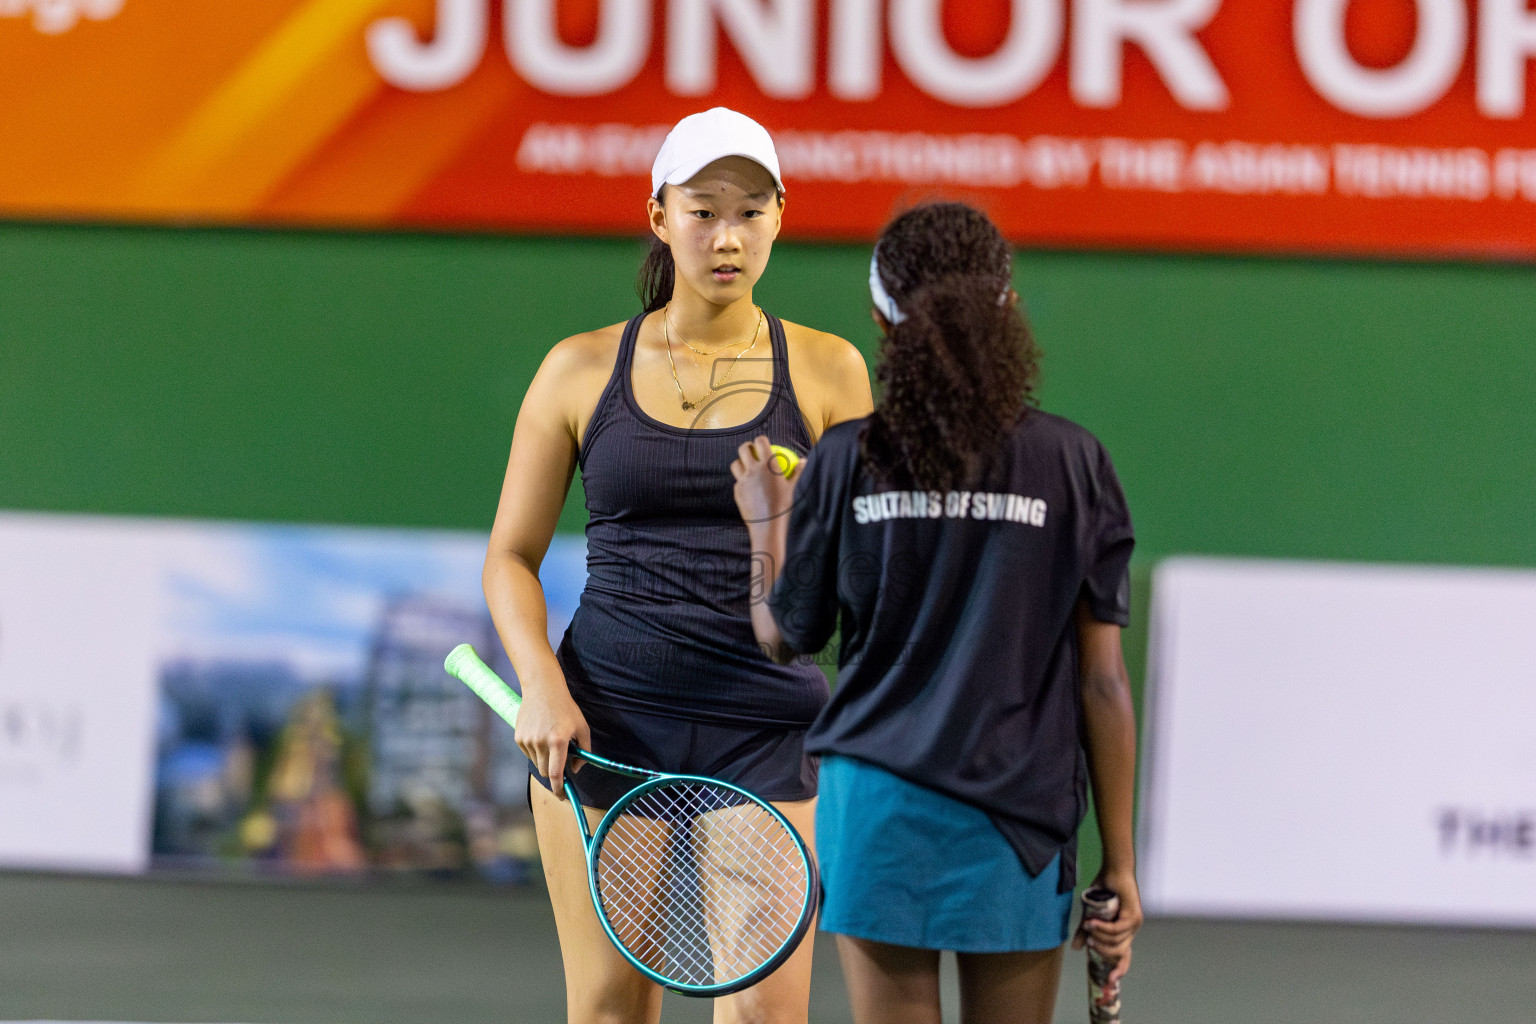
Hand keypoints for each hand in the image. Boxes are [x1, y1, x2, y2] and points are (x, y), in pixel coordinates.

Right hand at [513, 680, 590, 798]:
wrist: (542, 689)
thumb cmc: (566, 708)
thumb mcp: (582, 727)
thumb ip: (584, 751)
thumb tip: (576, 769)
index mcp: (558, 741)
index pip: (556, 774)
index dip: (559, 789)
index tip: (562, 796)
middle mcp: (540, 743)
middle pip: (545, 772)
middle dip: (554, 772)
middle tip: (561, 761)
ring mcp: (527, 740)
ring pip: (537, 763)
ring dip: (545, 760)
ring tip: (551, 740)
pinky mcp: (518, 737)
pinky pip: (529, 753)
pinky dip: (536, 751)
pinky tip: (541, 734)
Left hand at [731, 435, 798, 525]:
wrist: (768, 525)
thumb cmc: (785, 506)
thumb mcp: (795, 488)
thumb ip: (799, 471)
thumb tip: (804, 461)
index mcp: (768, 465)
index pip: (760, 442)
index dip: (761, 440)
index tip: (764, 443)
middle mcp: (753, 470)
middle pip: (744, 449)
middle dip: (747, 447)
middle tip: (752, 451)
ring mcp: (742, 480)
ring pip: (735, 464)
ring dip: (741, 463)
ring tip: (748, 468)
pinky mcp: (737, 492)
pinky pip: (737, 482)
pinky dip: (742, 481)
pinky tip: (749, 488)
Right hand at [1071, 868, 1142, 982]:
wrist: (1113, 871)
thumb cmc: (1103, 889)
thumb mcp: (1091, 914)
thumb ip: (1085, 931)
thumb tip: (1076, 948)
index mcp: (1123, 933)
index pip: (1124, 957)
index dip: (1119, 969)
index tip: (1109, 980)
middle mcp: (1131, 931)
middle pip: (1118, 953)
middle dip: (1100, 949)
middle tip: (1088, 939)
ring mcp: (1134, 924)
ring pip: (1116, 942)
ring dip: (1099, 936)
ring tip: (1088, 926)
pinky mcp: (1133, 916)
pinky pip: (1116, 930)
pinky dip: (1103, 928)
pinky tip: (1092, 922)